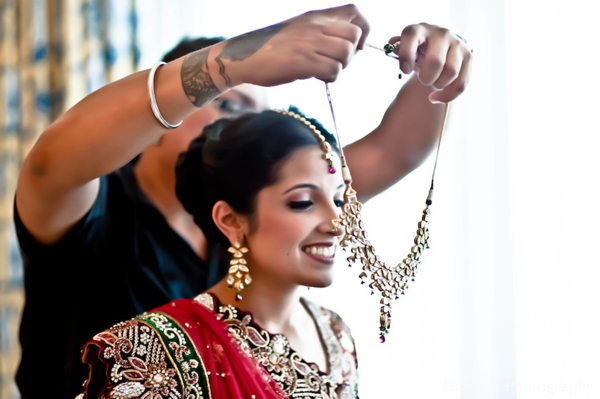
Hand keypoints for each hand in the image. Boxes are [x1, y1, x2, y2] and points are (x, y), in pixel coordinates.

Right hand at [222, 4, 369, 86]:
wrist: (243, 56)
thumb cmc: (272, 47)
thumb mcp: (300, 29)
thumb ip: (322, 31)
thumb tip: (347, 44)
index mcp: (315, 17)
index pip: (354, 13)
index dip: (362, 30)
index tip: (355, 45)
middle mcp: (315, 26)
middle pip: (354, 35)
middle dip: (351, 53)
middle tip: (335, 61)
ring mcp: (309, 43)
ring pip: (346, 54)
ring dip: (340, 66)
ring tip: (323, 69)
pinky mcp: (303, 62)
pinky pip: (333, 70)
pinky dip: (329, 77)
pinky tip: (316, 75)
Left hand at [388, 23, 472, 102]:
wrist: (439, 47)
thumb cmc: (418, 50)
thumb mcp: (406, 48)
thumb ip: (398, 49)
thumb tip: (392, 46)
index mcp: (420, 30)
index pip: (411, 36)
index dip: (406, 55)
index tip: (405, 70)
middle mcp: (441, 34)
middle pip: (436, 62)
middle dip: (426, 78)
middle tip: (423, 79)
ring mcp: (456, 44)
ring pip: (451, 72)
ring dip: (438, 85)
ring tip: (432, 83)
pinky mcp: (468, 56)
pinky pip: (461, 83)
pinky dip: (448, 96)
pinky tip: (437, 97)